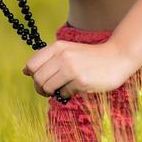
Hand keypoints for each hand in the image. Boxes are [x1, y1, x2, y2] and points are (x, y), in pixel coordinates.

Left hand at [22, 38, 140, 99]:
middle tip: (49, 90)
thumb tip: (25, 71)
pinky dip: (67, 94)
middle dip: (40, 88)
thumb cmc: (90, 57)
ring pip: (47, 87)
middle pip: (37, 78)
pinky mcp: (80, 82)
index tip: (42, 78)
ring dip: (52, 92)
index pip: (31, 65)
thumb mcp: (68, 50)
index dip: (33, 76)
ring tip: (62, 89)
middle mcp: (62, 56)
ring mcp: (71, 69)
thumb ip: (48, 58)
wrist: (117, 57)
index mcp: (57, 47)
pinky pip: (64, 94)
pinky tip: (77, 88)